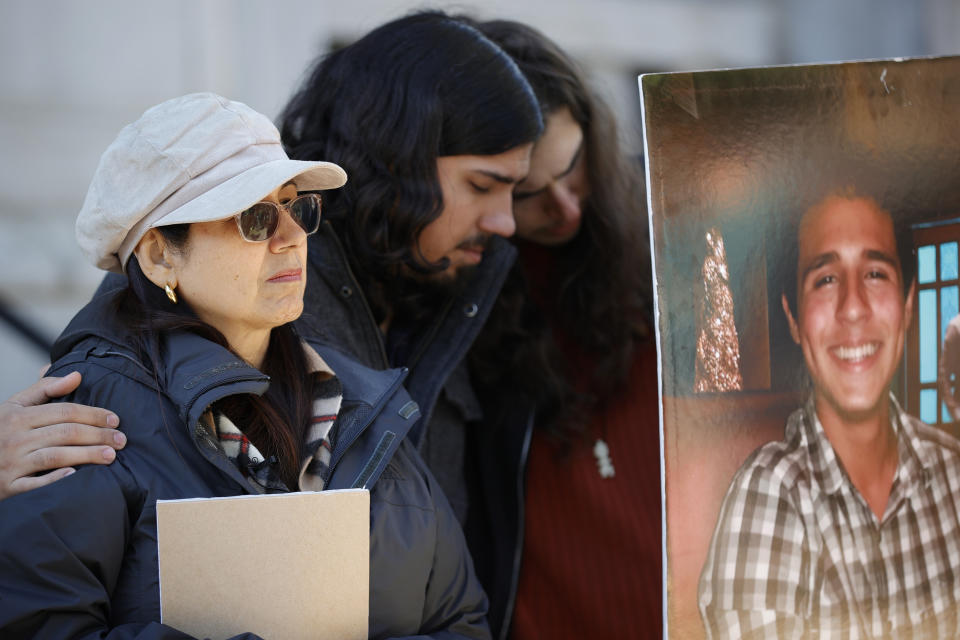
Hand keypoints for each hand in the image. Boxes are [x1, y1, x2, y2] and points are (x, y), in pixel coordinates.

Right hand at [0, 371, 124, 499]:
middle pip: (64, 433)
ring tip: (111, 456)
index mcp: (18, 416)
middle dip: (97, 435)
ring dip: (86, 455)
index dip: (93, 414)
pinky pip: (35, 484)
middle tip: (121, 440)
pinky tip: (76, 476)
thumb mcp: (14, 406)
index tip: (115, 420)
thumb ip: (44, 390)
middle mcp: (15, 438)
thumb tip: (77, 375)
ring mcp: (11, 463)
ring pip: (55, 456)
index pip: (64, 411)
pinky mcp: (9, 486)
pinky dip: (55, 480)